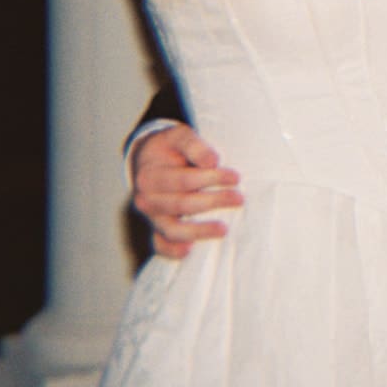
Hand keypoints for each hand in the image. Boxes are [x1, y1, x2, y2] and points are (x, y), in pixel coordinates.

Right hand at [131, 123, 242, 260]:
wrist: (148, 159)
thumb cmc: (169, 148)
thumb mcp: (178, 136)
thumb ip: (194, 145)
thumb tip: (212, 161)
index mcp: (150, 175)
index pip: (183, 180)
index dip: (210, 179)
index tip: (235, 177)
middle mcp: (147, 198)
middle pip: (181, 204)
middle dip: (213, 202)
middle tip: (239, 199)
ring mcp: (151, 217)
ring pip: (172, 229)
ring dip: (199, 231)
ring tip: (224, 229)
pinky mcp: (156, 229)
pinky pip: (160, 245)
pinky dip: (173, 251)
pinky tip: (190, 251)